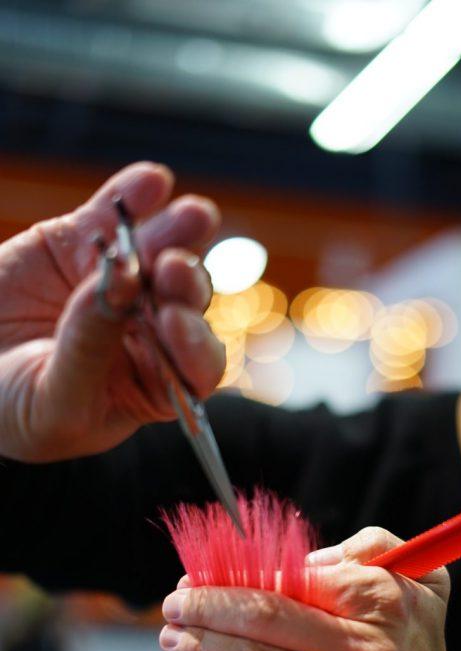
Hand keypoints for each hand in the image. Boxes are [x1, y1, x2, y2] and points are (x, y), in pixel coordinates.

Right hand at [0, 162, 224, 460]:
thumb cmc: (18, 411)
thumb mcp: (54, 400)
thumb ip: (87, 352)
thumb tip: (119, 286)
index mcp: (156, 383)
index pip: (195, 364)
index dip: (194, 343)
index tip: (174, 322)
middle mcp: (150, 331)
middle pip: (185, 303)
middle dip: (186, 284)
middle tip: (173, 267)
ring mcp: (122, 282)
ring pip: (161, 252)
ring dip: (179, 234)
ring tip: (193, 216)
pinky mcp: (85, 242)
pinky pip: (114, 216)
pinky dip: (133, 195)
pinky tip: (151, 182)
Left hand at [160, 526, 460, 650]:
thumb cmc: (414, 639)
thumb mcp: (421, 575)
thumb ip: (372, 547)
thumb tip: (307, 561)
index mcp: (379, 598)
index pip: (289, 582)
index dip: (232, 582)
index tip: (195, 581)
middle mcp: (368, 648)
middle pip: (268, 622)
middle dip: (209, 612)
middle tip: (172, 610)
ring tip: (176, 641)